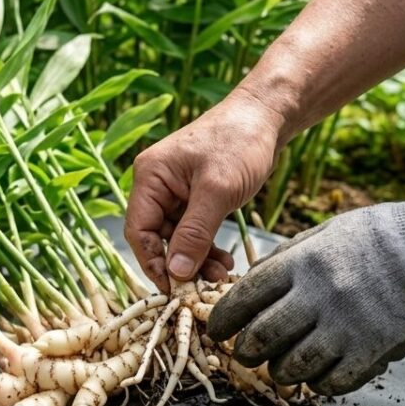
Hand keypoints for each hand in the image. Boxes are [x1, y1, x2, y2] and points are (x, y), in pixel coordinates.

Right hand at [125, 89, 284, 291]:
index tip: (173, 288)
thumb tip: (176, 272)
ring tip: (221, 276)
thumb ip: (195, 232)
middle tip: (204, 287)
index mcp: (150, 177)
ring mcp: (176, 192)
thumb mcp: (217, 190)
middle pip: (156, 238)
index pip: (138, 230)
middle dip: (180, 264)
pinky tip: (224, 262)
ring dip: (197, 260)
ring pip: (177, 239)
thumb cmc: (240, 141)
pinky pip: (193, 231)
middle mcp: (157, 185)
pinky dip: (206, 248)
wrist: (267, 117)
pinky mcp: (195, 198)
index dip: (152, 262)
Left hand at [207, 172, 404, 394]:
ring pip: (291, 367)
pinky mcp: (373, 351)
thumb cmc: (382, 235)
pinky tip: (319, 375)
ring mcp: (346, 327)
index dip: (224, 319)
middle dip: (245, 353)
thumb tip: (253, 286)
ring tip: (281, 367)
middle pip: (261, 338)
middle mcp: (318, 296)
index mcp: (303, 262)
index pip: (245, 297)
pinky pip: (331, 382)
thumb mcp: (326, 233)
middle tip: (245, 355)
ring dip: (280, 372)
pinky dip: (319, 383)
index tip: (217, 330)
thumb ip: (288, 259)